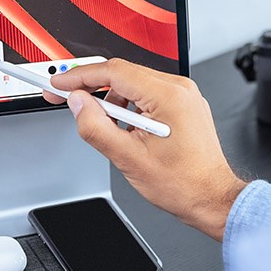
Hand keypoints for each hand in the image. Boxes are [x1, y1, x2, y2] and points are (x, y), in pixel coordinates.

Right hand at [44, 59, 246, 240]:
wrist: (211, 198)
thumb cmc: (183, 183)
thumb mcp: (129, 159)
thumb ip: (97, 127)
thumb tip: (78, 105)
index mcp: (168, 96)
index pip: (113, 72)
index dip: (79, 77)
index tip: (59, 85)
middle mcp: (179, 89)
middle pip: (123, 73)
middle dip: (91, 87)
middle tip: (66, 100)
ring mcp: (183, 96)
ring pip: (134, 84)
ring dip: (112, 101)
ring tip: (107, 129)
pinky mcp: (183, 105)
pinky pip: (148, 94)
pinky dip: (129, 107)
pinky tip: (124, 130)